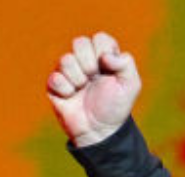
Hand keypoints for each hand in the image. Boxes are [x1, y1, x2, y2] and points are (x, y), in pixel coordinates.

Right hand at [46, 32, 142, 147]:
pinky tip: (71, 96)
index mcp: (103, 57)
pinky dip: (66, 89)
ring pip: (66, 59)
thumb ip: (126, 63)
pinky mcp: (54, 85)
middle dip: (90, 63)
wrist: (100, 130)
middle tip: (94, 79)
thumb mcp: (131, 85)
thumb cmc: (116, 107)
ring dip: (78, 78)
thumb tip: (105, 56)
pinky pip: (55, 77)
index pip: (99, 38)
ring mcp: (67, 72)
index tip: (109, 69)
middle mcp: (84, 60)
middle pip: (80, 42)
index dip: (104, 52)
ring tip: (83, 89)